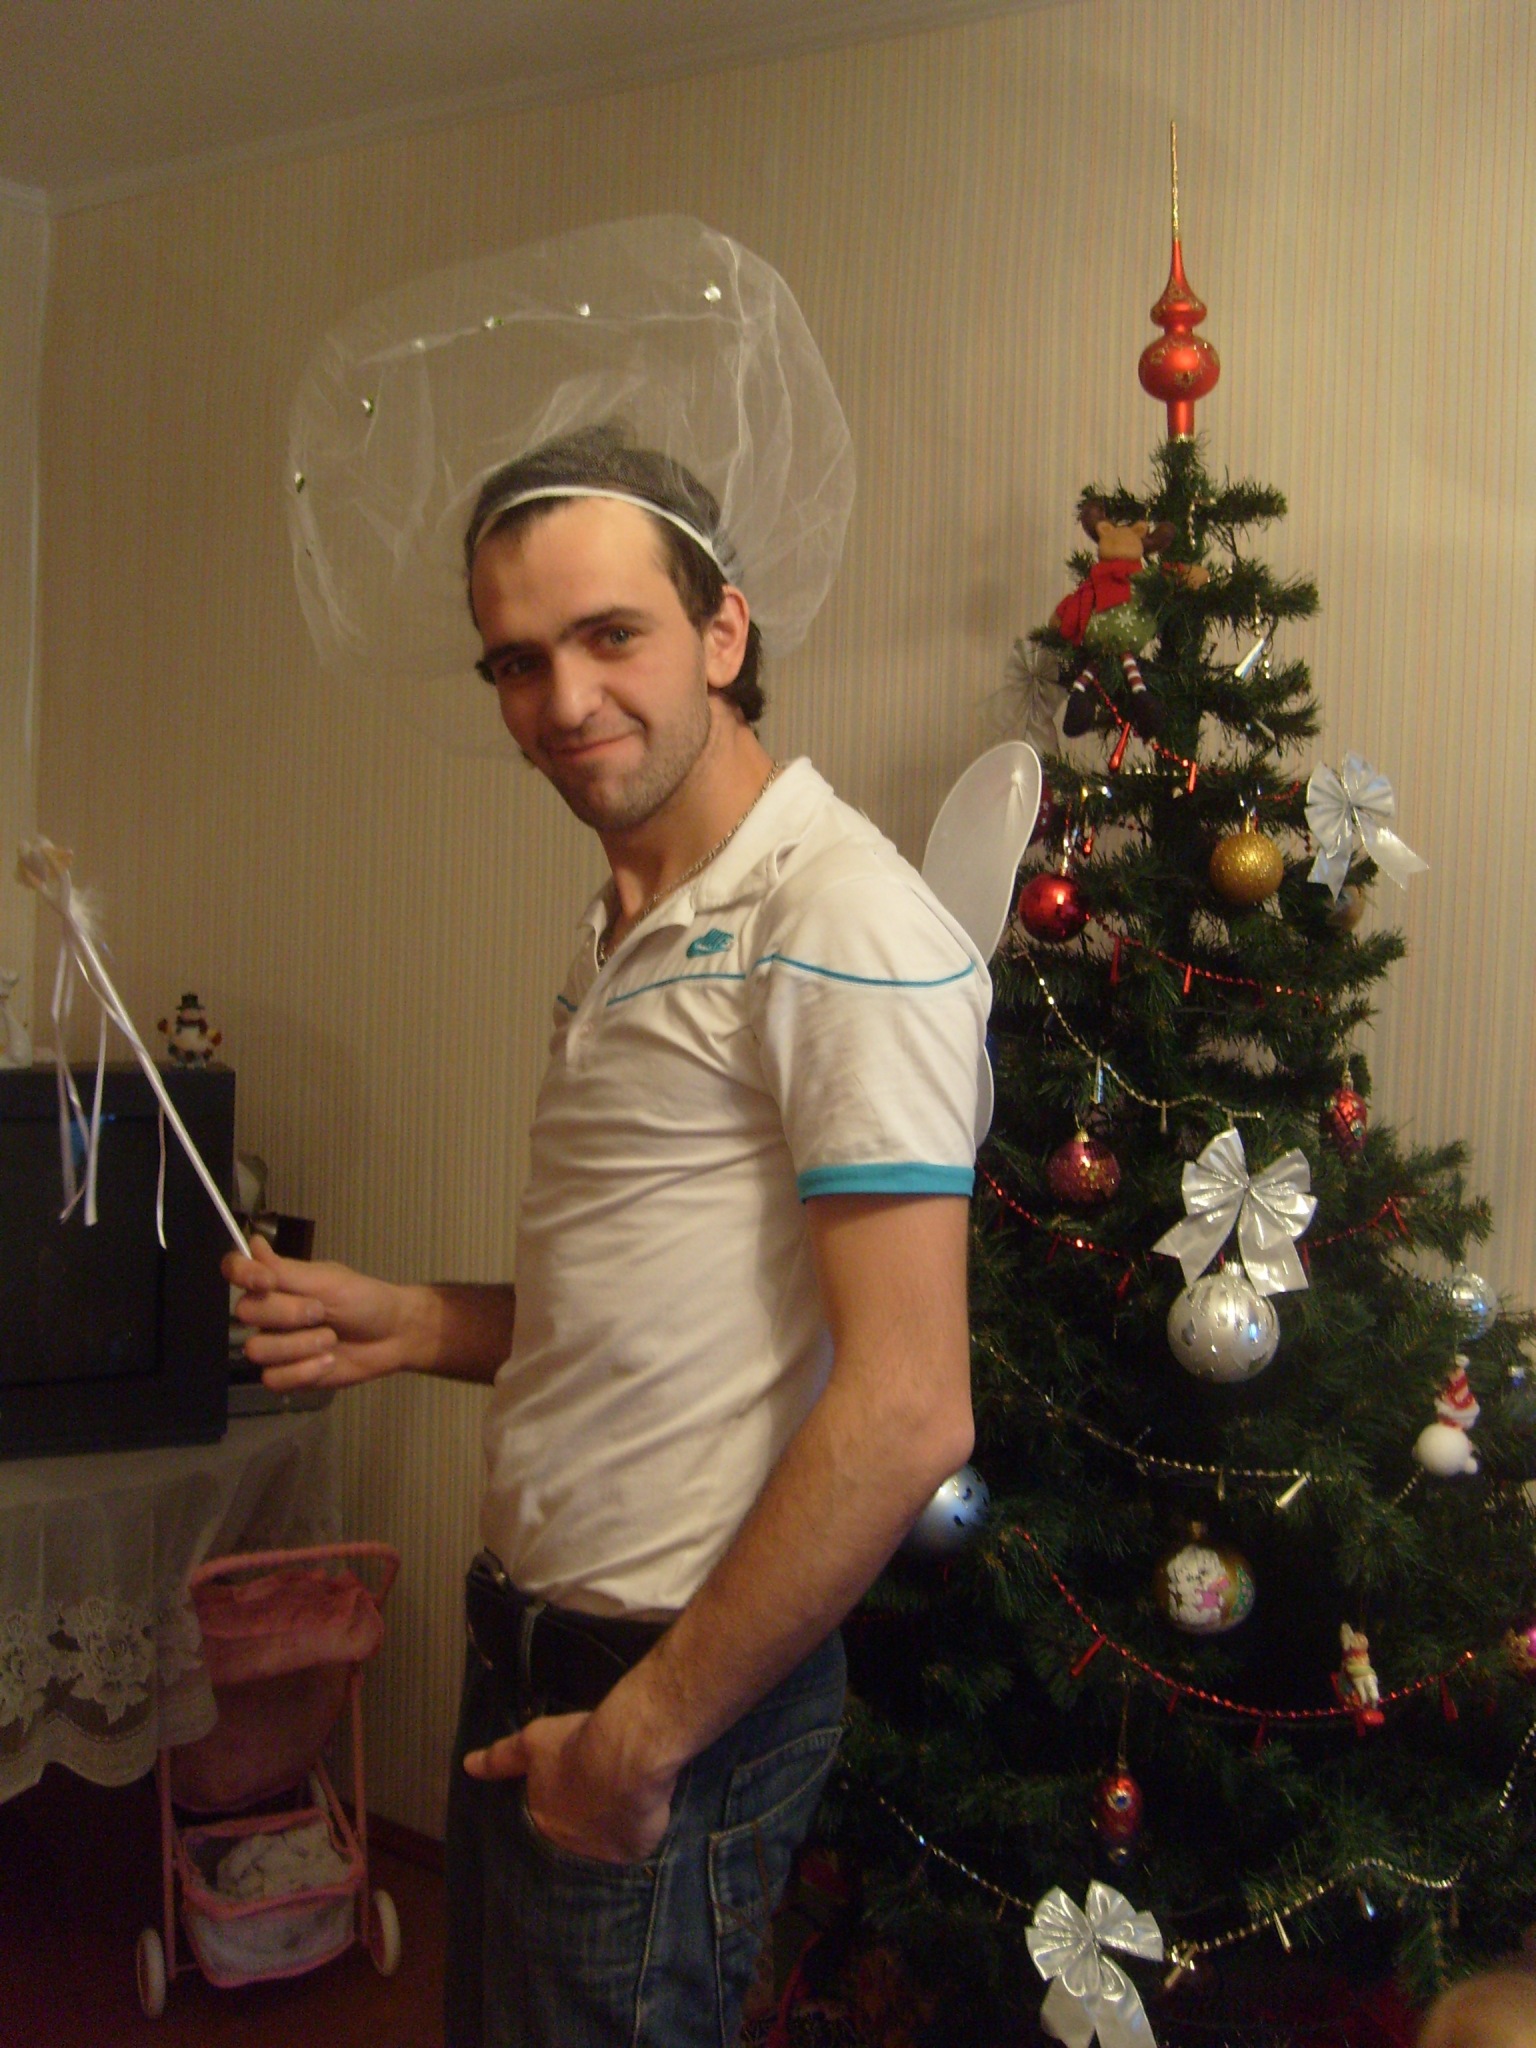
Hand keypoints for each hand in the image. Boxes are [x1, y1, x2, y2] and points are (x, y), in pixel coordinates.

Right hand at [223, 1237, 425, 1390]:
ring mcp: (275, 1345)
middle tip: (321, 1312)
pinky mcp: (286, 1375)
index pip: (235, 1271)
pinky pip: (273, 1379)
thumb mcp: (328, 1281)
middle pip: (245, 1313)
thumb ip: (285, 1270)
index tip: (267, 1282)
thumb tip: (253, 1242)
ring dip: (300, 1346)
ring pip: (258, 1350)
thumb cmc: (364, 1300)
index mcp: (276, 1283)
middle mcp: (268, 1313)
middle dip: (288, 1314)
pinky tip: (328, 1362)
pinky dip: (305, 1371)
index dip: (242, 1274)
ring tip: (330, 1341)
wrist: (393, 1335)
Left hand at [463, 1709, 675, 1864]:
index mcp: (542, 1822)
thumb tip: (468, 1766)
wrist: (627, 1756)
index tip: (562, 1807)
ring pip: (601, 1848)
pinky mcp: (632, 1854)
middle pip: (570, 1842)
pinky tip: (640, 1817)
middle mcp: (567, 1847)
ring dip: (605, 1834)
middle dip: (577, 1829)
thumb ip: (502, 1758)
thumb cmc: (576, 1747)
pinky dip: (635, 1835)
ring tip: (616, 1811)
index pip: (542, 1827)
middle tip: (591, 1808)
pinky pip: (632, 1849)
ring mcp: (601, 1855)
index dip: (552, 1817)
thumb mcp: (533, 1742)